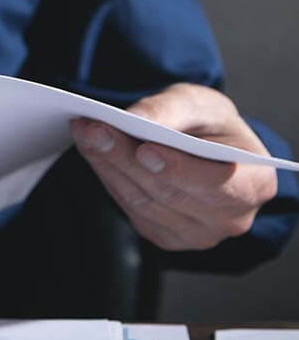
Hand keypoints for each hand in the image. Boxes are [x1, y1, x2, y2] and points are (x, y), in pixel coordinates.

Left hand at [70, 83, 277, 250]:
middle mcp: (229, 218)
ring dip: (108, 165)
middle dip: (125, 158)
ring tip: (85, 133)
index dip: (179, 169)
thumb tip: (135, 119)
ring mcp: (196, 234)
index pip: (217, 184)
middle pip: (169, 192)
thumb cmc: (210, 125)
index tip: (145, 150)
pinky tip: (93, 150)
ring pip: (143, 201)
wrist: (203, 146)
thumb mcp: (199, 104)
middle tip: (93, 129)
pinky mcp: (164, 235)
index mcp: (254, 184)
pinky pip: (130, 208)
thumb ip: (171, 109)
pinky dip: (108, 177)